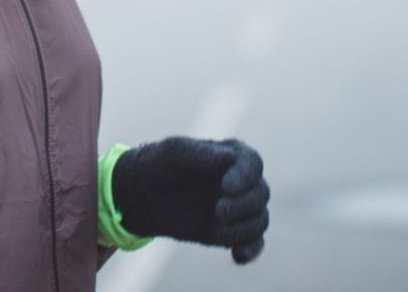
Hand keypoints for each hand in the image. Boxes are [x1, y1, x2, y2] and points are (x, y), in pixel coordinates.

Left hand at [110, 136, 268, 263]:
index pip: (252, 162)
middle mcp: (241, 180)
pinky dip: (251, 250)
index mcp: (231, 154)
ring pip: (260, 219)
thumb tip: (230, 158)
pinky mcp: (234, 230)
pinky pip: (254, 242)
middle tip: (218, 212)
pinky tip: (237, 256)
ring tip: (217, 230)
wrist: (146, 193)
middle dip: (244, 205)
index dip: (244, 177)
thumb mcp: (175, 152)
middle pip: (261, 193)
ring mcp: (239, 206)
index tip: (225, 188)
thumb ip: (201, 153)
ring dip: (244, 228)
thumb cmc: (161, 164)